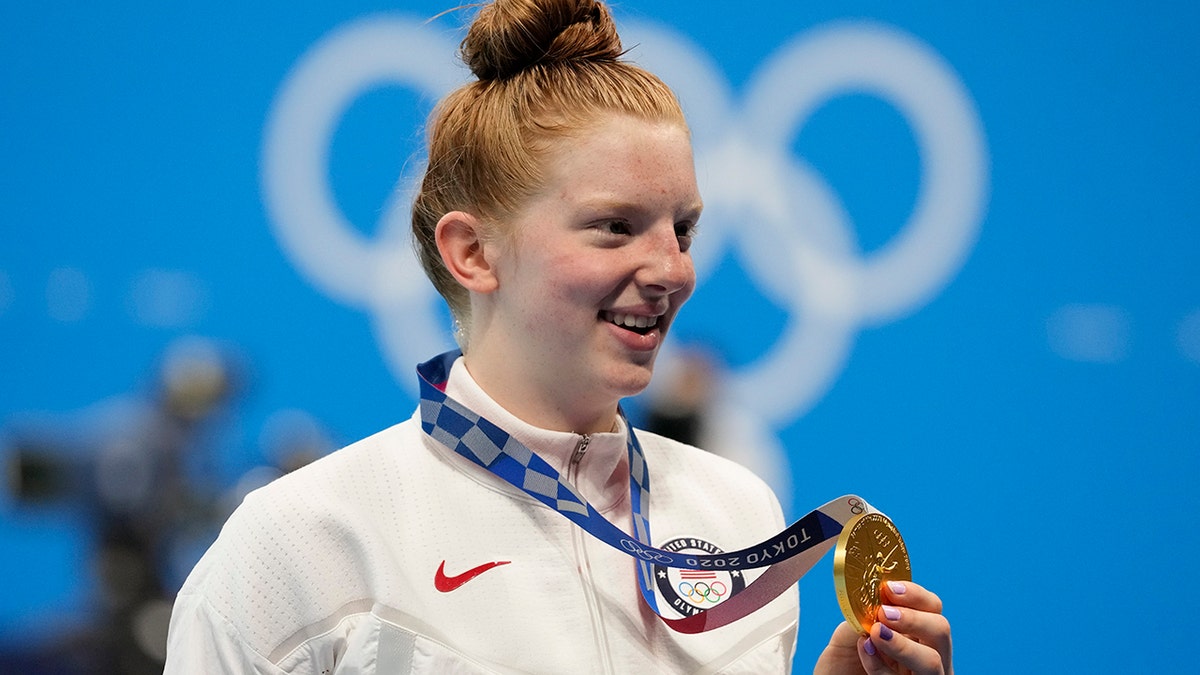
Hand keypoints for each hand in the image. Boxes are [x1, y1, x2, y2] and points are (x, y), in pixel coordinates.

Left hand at [814, 580, 951, 674]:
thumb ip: (865, 617)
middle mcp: (927, 654)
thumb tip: (875, 603)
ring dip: (903, 645)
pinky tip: (865, 651)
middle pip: (941, 630)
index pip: (932, 606)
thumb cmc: (845, 660)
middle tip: (884, 614)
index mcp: (917, 631)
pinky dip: (881, 667)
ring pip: (932, 662)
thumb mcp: (851, 632)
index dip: (915, 595)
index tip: (890, 589)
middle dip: (914, 619)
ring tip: (876, 633)